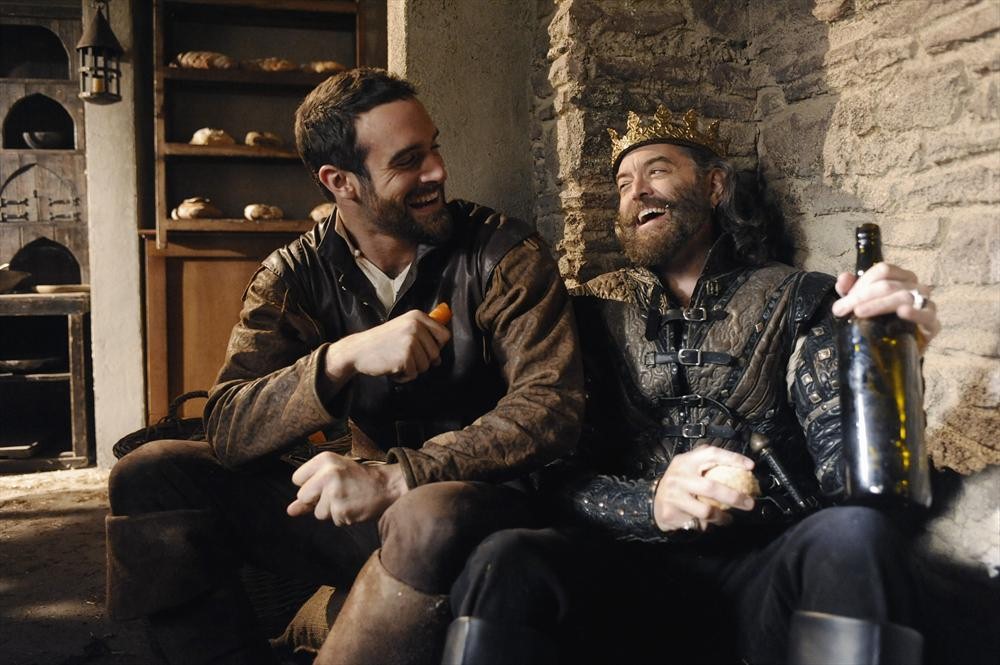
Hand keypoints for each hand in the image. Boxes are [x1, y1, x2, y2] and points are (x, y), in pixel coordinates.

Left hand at [287, 452, 407, 525]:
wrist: (387, 486)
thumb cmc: (359, 479)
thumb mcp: (333, 476)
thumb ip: (310, 492)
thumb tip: (290, 511)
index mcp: (324, 459)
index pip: (297, 479)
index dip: (310, 485)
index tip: (326, 483)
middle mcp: (327, 473)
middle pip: (303, 496)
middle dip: (317, 500)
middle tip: (339, 492)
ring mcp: (334, 492)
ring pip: (317, 512)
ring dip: (331, 510)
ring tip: (348, 498)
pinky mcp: (341, 509)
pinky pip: (333, 520)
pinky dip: (343, 517)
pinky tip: (354, 506)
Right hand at [325, 310, 450, 383]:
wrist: (358, 350)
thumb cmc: (381, 342)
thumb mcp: (403, 329)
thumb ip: (423, 336)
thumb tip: (439, 358)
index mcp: (418, 317)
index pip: (445, 335)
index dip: (437, 346)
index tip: (424, 349)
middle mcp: (416, 326)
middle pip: (436, 354)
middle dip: (422, 361)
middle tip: (404, 357)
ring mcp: (410, 341)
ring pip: (425, 366)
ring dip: (412, 369)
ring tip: (396, 360)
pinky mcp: (405, 357)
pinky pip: (414, 374)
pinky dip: (404, 376)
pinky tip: (392, 367)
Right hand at [653, 446, 755, 532]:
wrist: (653, 501)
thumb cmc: (679, 483)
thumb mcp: (688, 467)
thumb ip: (707, 464)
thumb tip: (740, 468)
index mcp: (686, 462)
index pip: (711, 454)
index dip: (732, 458)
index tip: (750, 466)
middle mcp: (679, 477)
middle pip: (711, 487)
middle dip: (734, 497)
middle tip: (749, 503)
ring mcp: (674, 496)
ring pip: (706, 510)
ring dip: (722, 517)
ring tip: (728, 518)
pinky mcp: (671, 513)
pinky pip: (696, 522)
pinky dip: (706, 524)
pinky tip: (708, 523)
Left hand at [831, 262, 939, 349]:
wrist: (894, 350)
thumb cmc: (878, 322)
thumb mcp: (860, 304)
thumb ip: (850, 290)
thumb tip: (843, 278)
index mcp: (901, 278)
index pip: (883, 271)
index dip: (862, 283)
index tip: (845, 300)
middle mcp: (916, 287)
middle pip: (889, 285)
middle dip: (862, 297)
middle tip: (842, 310)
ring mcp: (927, 304)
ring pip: (903, 296)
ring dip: (878, 304)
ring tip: (859, 313)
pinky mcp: (933, 324)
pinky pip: (927, 315)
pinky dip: (914, 313)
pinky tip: (901, 313)